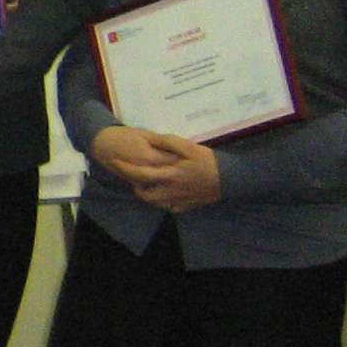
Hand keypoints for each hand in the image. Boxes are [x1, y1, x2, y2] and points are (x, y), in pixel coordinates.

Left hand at [102, 128, 223, 211]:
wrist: (231, 180)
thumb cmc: (209, 161)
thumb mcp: (189, 147)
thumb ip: (168, 143)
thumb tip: (151, 138)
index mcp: (170, 175)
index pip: (140, 174)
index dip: (125, 168)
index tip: (115, 161)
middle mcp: (170, 191)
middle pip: (143, 193)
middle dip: (135, 184)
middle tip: (135, 174)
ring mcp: (178, 201)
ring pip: (154, 202)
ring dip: (147, 193)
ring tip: (149, 182)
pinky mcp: (186, 207)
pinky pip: (167, 207)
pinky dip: (162, 200)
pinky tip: (165, 191)